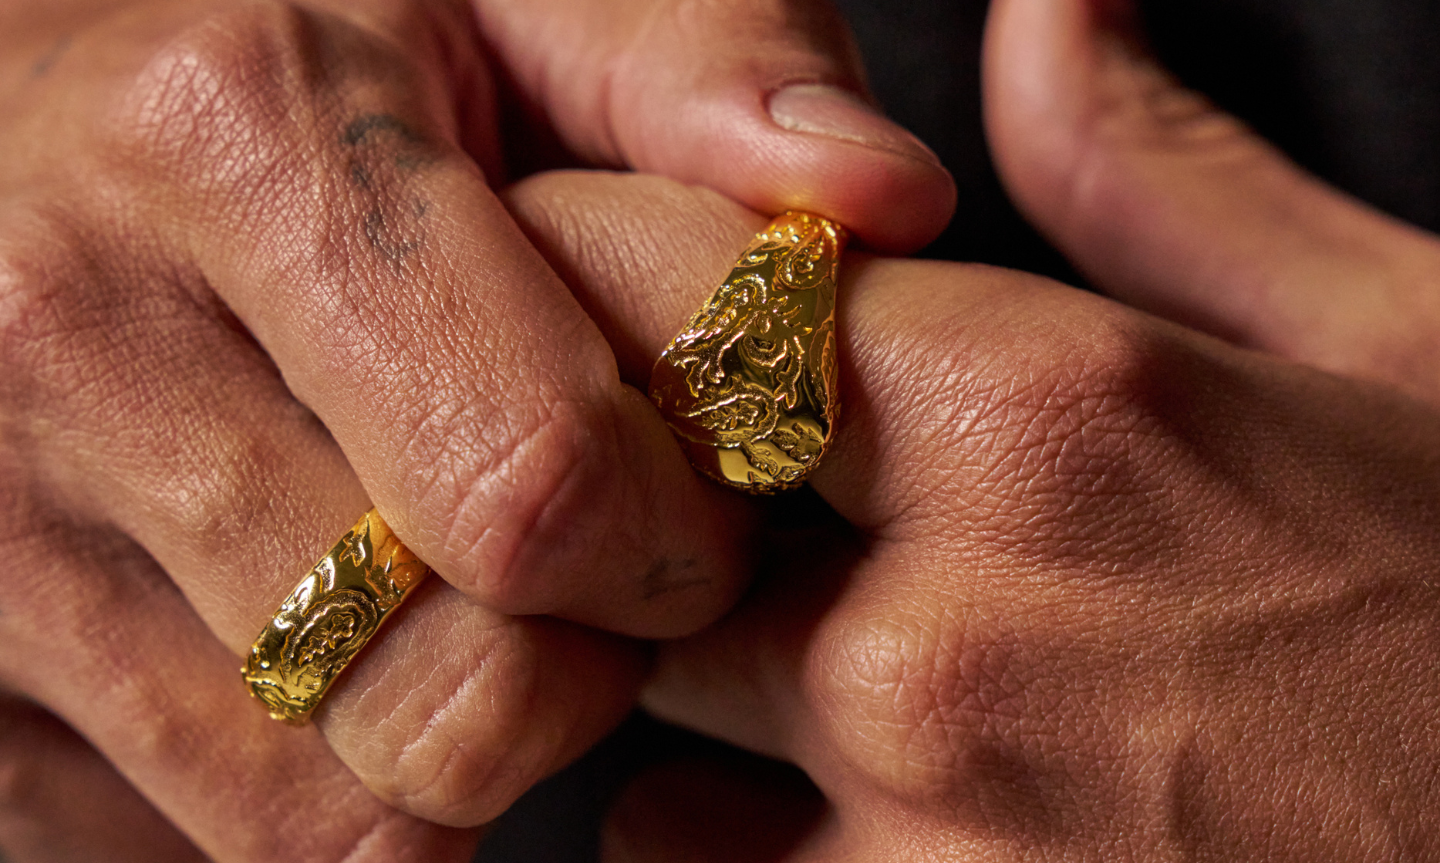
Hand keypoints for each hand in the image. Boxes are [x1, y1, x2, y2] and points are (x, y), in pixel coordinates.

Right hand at [0, 0, 952, 858]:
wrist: (19, 117)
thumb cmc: (289, 56)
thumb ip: (699, 68)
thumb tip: (884, 203)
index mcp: (235, 140)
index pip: (539, 486)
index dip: (671, 537)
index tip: (687, 502)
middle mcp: (65, 340)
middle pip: (443, 694)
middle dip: (576, 669)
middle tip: (580, 574)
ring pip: (322, 814)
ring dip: (449, 748)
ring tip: (453, 610)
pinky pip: (193, 843)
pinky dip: (308, 792)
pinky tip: (325, 659)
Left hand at [494, 0, 1439, 850]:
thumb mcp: (1387, 346)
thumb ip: (1159, 178)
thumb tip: (1051, 5)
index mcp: (1051, 423)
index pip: (682, 292)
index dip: (623, 281)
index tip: (623, 298)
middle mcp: (949, 645)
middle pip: (650, 523)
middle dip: (681, 501)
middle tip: (762, 504)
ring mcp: (928, 846)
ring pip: (651, 727)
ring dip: (699, 685)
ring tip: (831, 674)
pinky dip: (732, 835)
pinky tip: (854, 807)